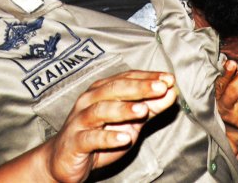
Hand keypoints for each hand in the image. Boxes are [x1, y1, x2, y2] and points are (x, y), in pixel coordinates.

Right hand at [42, 70, 177, 182]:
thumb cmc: (99, 136)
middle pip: (114, 89)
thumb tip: (173, 92)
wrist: (64, 160)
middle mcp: (89, 100)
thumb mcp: (130, 122)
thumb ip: (151, 107)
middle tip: (161, 87)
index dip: (148, 77)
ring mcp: (80, 121)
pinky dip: (108, 137)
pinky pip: (91, 138)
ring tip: (143, 110)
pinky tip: (125, 138)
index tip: (170, 79)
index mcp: (103, 90)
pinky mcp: (74, 142)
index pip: (127, 78)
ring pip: (101, 110)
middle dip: (139, 87)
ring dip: (123, 109)